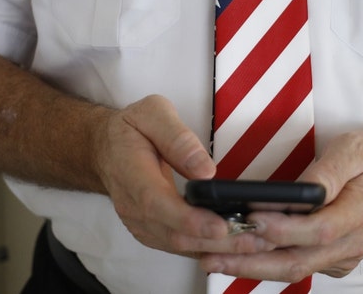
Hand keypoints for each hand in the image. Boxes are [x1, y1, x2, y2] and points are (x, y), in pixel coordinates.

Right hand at [91, 94, 274, 257]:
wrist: (106, 150)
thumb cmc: (131, 130)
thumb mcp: (152, 113)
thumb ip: (177, 138)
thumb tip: (205, 170)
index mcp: (131, 173)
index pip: (159, 205)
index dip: (191, 219)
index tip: (221, 225)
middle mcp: (134, 207)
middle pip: (175, 234)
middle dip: (216, 241)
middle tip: (255, 237)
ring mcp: (141, 224)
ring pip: (180, 245)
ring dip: (218, 249)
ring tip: (256, 243)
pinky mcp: (152, 232)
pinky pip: (181, 246)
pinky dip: (210, 249)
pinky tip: (238, 245)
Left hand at [199, 129, 362, 281]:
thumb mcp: (354, 149)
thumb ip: (329, 170)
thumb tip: (301, 189)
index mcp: (358, 213)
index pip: (317, 231)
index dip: (282, 229)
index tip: (250, 219)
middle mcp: (350, 243)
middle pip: (297, 262)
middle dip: (251, 260)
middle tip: (212, 253)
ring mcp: (340, 257)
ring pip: (292, 270)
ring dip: (250, 267)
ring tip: (212, 259)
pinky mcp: (330, 260)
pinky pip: (295, 268)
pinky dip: (262, 265)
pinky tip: (235, 256)